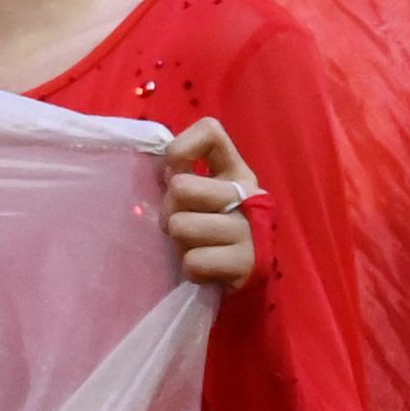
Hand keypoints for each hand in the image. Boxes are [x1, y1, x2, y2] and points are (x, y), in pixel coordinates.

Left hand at [159, 119, 260, 290]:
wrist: (245, 278)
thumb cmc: (211, 232)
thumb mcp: (200, 197)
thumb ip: (183, 175)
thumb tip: (157, 166)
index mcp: (236, 171)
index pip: (211, 131)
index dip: (180, 148)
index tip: (175, 171)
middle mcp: (249, 195)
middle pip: (181, 187)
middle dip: (170, 209)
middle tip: (180, 223)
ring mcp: (251, 230)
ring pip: (183, 226)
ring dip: (180, 242)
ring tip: (194, 246)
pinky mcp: (247, 265)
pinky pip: (194, 261)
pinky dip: (192, 268)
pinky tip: (206, 268)